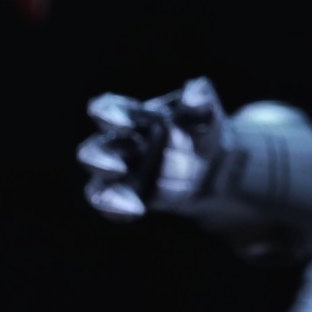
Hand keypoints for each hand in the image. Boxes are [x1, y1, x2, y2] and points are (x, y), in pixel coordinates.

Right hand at [79, 77, 227, 221]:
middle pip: (92, 151)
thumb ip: (201, 99)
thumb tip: (192, 100)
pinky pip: (113, 207)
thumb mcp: (208, 110)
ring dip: (107, 198)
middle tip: (117, 169)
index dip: (108, 115)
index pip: (109, 109)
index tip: (125, 125)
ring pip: (97, 187)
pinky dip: (118, 211)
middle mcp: (122, 145)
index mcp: (133, 116)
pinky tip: (136, 212)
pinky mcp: (131, 198)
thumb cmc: (204, 130)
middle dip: (98, 160)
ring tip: (133, 208)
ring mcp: (124, 175)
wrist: (219, 168)